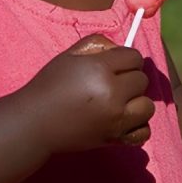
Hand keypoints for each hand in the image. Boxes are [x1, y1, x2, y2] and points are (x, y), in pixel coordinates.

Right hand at [21, 34, 154, 153]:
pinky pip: (143, 132)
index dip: (125, 59)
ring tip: (119, 102)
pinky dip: (137, 127)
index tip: (115, 65)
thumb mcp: (70, 55)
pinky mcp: (114, 138)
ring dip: (136, 102)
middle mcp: (111, 94)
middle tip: (112, 83)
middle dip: (129, 78)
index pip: (134, 58)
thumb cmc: (50, 85)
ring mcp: (114, 118)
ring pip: (147, 106)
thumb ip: (98, 44)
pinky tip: (124, 121)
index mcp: (100, 69)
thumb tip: (120, 49)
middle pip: (142, 80)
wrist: (35, 123)